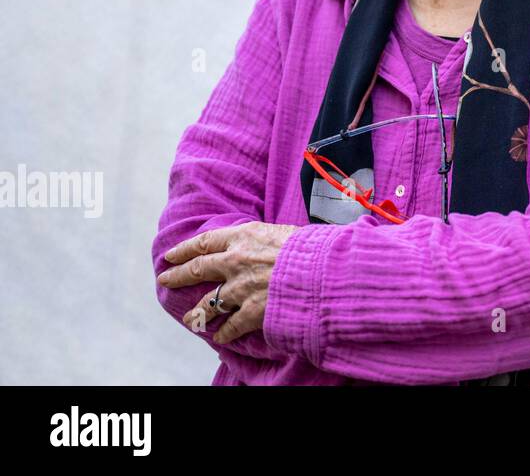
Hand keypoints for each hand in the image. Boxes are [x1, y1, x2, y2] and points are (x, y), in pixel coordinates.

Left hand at [157, 222, 300, 344]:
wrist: (324, 270)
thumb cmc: (312, 247)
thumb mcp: (284, 231)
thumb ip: (265, 240)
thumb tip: (263, 244)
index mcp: (244, 237)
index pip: (205, 242)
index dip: (185, 249)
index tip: (171, 255)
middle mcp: (236, 261)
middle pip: (198, 269)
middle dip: (178, 275)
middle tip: (165, 279)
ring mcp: (242, 288)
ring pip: (209, 302)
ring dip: (197, 311)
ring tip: (189, 318)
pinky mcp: (252, 312)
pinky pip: (231, 326)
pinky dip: (224, 333)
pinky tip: (220, 337)